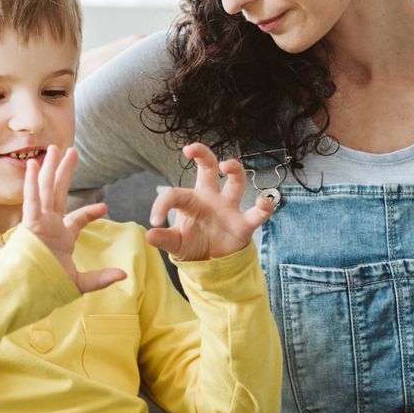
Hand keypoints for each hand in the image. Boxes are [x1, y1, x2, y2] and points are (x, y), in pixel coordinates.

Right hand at [22, 144, 126, 294]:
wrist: (26, 292)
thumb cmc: (47, 288)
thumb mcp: (79, 283)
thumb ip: (100, 278)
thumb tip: (124, 275)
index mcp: (61, 237)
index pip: (77, 219)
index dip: (91, 212)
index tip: (105, 208)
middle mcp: (49, 225)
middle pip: (59, 192)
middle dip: (66, 172)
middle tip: (73, 151)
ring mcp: (39, 222)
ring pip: (46, 189)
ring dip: (51, 168)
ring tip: (55, 147)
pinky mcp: (29, 224)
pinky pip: (31, 199)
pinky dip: (32, 182)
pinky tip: (35, 164)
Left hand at [145, 142, 276, 261]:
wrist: (213, 264)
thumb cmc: (192, 246)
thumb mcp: (176, 244)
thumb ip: (165, 239)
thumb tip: (149, 234)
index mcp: (191, 200)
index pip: (174, 194)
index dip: (161, 205)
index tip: (154, 221)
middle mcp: (211, 198)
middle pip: (209, 168)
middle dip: (203, 154)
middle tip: (191, 148)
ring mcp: (229, 208)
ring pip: (237, 181)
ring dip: (235, 170)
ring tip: (227, 165)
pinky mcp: (244, 224)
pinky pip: (258, 213)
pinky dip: (264, 206)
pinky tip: (263, 202)